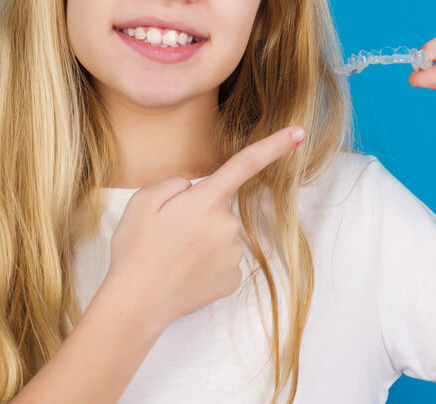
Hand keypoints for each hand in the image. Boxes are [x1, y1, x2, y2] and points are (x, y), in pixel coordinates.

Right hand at [105, 125, 306, 326]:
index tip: (300, 133)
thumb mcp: (143, 200)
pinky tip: (185, 273)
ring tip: (172, 257)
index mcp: (207, 200)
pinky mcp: (233, 279)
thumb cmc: (136, 249)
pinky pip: (223, 261)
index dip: (275, 146)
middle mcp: (228, 224)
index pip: (245, 164)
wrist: (136, 302)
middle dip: (198, 216)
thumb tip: (193, 190)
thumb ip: (175, 184)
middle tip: (168, 236)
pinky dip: (206, 264)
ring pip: (220, 236)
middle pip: (218, 209)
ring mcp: (233, 254)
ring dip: (201, 241)